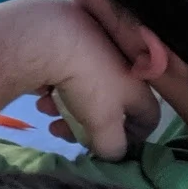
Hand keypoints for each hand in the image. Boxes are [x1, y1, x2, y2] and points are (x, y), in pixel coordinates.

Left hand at [23, 0, 159, 159]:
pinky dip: (54, 84)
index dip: (132, 139)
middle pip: (109, 107)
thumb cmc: (88, 83)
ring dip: (64, 107)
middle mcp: (122, 65)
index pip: (148, 118)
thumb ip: (113, 146)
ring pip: (84, 89)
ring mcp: (96, 49)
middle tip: (62, 132)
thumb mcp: (104, 124)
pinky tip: (38, 91)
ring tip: (45, 111)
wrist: (53, 36)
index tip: (108, 147)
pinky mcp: (71, 37)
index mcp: (138, 86)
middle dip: (84, 126)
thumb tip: (112, 152)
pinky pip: (67, 68)